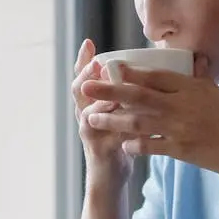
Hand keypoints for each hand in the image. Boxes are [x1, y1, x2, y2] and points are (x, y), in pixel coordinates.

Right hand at [70, 39, 131, 186]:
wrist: (110, 175)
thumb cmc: (118, 140)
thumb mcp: (118, 113)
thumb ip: (122, 93)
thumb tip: (138, 68)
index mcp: (91, 103)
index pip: (83, 77)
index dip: (83, 60)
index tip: (89, 43)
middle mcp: (86, 115)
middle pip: (80, 90)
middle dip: (88, 75)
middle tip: (97, 64)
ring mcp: (90, 132)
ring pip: (90, 112)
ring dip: (101, 101)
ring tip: (112, 92)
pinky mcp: (100, 150)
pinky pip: (109, 136)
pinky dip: (120, 128)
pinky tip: (131, 120)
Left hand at [79, 60, 218, 197]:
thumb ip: (202, 77)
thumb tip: (196, 58)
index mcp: (192, 88)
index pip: (156, 76)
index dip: (131, 72)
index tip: (110, 67)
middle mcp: (182, 106)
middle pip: (139, 96)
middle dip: (109, 91)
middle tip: (86, 87)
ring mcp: (179, 130)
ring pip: (138, 122)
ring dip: (112, 120)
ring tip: (91, 118)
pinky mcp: (180, 151)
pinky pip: (151, 147)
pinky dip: (134, 145)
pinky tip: (122, 143)